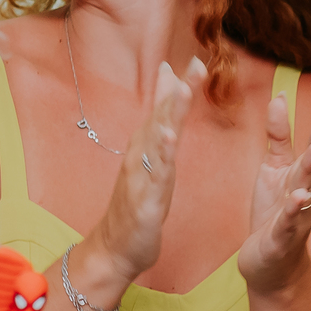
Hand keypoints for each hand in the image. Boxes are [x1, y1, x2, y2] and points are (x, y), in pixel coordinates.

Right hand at [95, 57, 206, 280]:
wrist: (114, 250)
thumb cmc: (134, 210)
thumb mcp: (150, 171)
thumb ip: (157, 142)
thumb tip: (165, 119)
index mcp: (145, 151)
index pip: (162, 112)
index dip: (177, 87)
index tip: (194, 60)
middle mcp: (139, 158)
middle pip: (161, 118)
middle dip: (178, 90)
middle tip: (196, 63)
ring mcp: (140, 177)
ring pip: (157, 140)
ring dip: (169, 113)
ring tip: (183, 89)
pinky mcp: (144, 200)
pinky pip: (154, 174)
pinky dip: (160, 153)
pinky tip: (168, 136)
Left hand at [238, 93, 310, 294]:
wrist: (269, 263)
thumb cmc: (274, 213)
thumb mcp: (274, 169)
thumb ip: (278, 136)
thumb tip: (279, 98)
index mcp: (304, 177)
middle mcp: (306, 194)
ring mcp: (296, 217)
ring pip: (308, 189)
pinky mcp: (281, 237)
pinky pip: (288, 222)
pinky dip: (293, 211)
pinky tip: (299, 198)